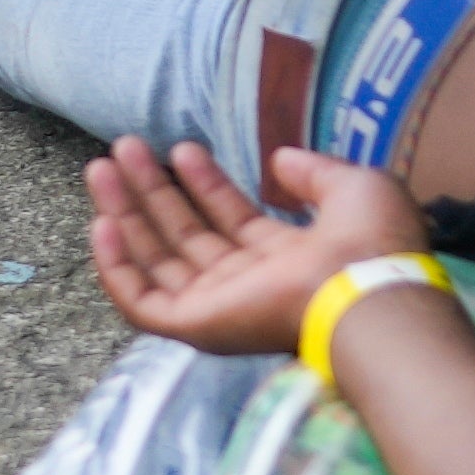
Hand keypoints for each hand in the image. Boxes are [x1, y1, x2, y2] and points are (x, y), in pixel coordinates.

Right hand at [83, 135, 430, 359]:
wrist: (367, 285)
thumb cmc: (371, 239)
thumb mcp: (353, 188)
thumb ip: (314, 173)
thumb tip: (280, 158)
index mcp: (286, 258)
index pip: (231, 218)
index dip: (204, 182)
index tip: (180, 148)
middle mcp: (247, 284)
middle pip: (185, 235)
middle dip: (153, 191)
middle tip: (123, 149)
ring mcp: (219, 307)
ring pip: (157, 260)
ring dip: (126, 214)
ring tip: (102, 167)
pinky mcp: (195, 326)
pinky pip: (141, 301)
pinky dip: (117, 266)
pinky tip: (102, 223)